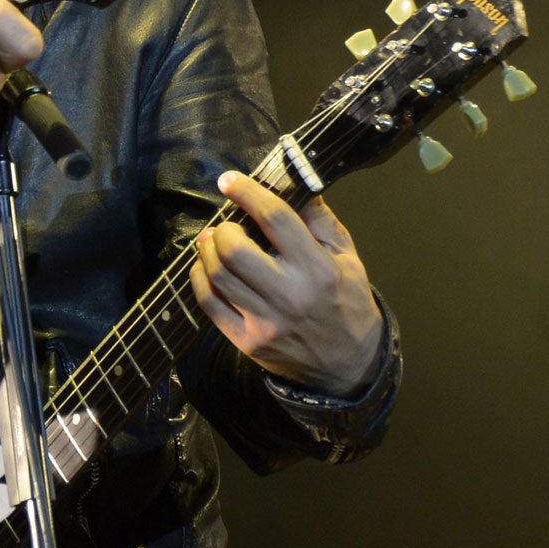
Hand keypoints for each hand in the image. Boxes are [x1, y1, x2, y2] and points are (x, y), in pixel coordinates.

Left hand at [189, 172, 382, 394]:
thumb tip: (292, 182)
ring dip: (207, 250)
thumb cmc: (347, 302)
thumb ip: (320, 220)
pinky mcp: (246, 342)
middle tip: (225, 224)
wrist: (348, 366)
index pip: (275, 219)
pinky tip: (207, 267)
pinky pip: (208, 303)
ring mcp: (265, 322)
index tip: (229, 180)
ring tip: (213, 241)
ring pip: (216, 275)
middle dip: (222, 229)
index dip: (248, 193)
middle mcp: (290, 296)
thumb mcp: (348, 257)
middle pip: (234, 250)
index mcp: (318, 269)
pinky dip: (200, 278)